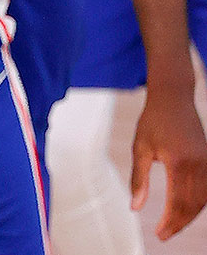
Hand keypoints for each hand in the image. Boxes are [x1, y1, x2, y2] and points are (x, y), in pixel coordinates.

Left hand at [130, 90, 206, 239]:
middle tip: (164, 236)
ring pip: (203, 200)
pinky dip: (199, 203)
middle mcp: (199, 164)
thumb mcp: (139, 148)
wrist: (173, 99)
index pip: (177, 202)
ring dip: (190, 216)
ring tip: (172, 226)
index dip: (169, 222)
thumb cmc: (151, 122)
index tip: (159, 234)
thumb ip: (139, 179)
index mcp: (179, 162)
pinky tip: (185, 211)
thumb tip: (135, 208)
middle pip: (193, 206)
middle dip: (179, 224)